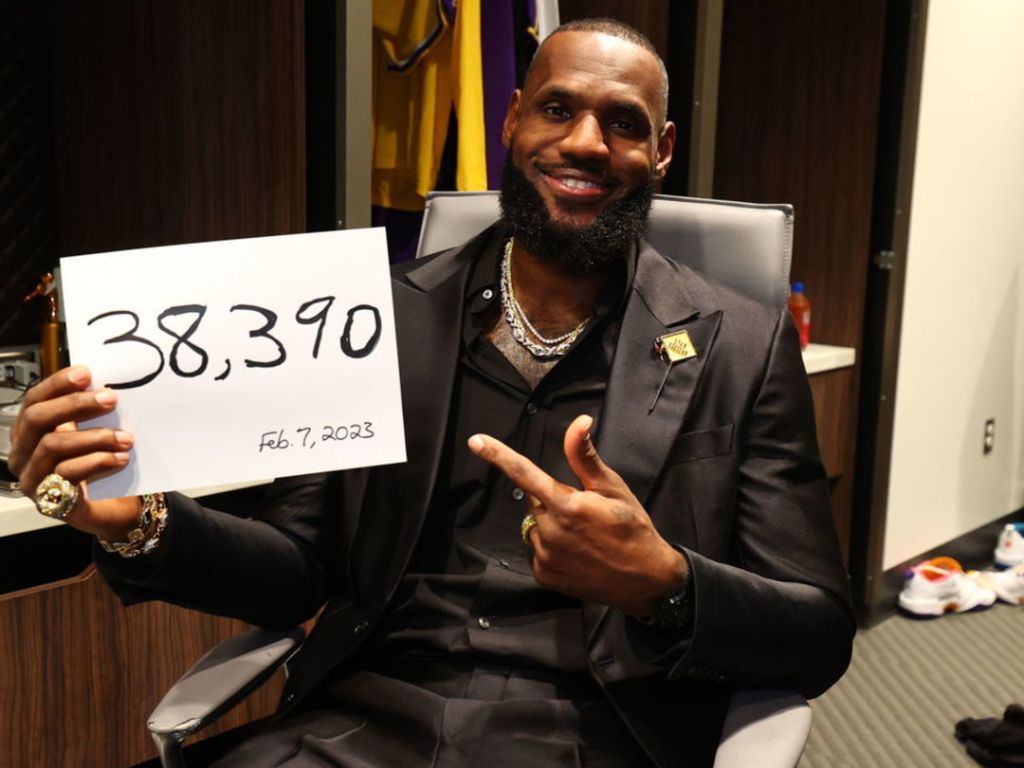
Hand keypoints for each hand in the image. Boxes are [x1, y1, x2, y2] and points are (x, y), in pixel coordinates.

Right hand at [9, 366, 141, 539]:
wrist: (110, 508)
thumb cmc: (96, 465)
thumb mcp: (91, 433)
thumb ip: (92, 412)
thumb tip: (107, 384)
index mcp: (28, 432)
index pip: (33, 400)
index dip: (57, 384)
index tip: (86, 373)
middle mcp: (23, 454)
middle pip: (37, 419)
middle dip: (75, 404)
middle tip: (111, 399)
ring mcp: (32, 479)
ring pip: (52, 446)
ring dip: (94, 437)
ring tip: (126, 437)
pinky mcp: (49, 501)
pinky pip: (67, 475)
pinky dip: (97, 463)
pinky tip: (120, 459)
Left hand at [468, 414, 686, 616]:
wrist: (646, 580)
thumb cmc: (633, 529)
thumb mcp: (613, 488)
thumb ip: (585, 456)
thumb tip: (578, 422)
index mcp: (567, 504)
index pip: (524, 473)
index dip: (498, 455)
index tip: (475, 441)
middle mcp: (550, 530)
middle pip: (534, 501)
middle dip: (551, 499)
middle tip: (583, 509)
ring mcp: (545, 556)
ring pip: (535, 526)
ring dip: (551, 524)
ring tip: (583, 534)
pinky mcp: (544, 575)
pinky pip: (538, 551)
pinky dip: (552, 548)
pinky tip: (577, 552)